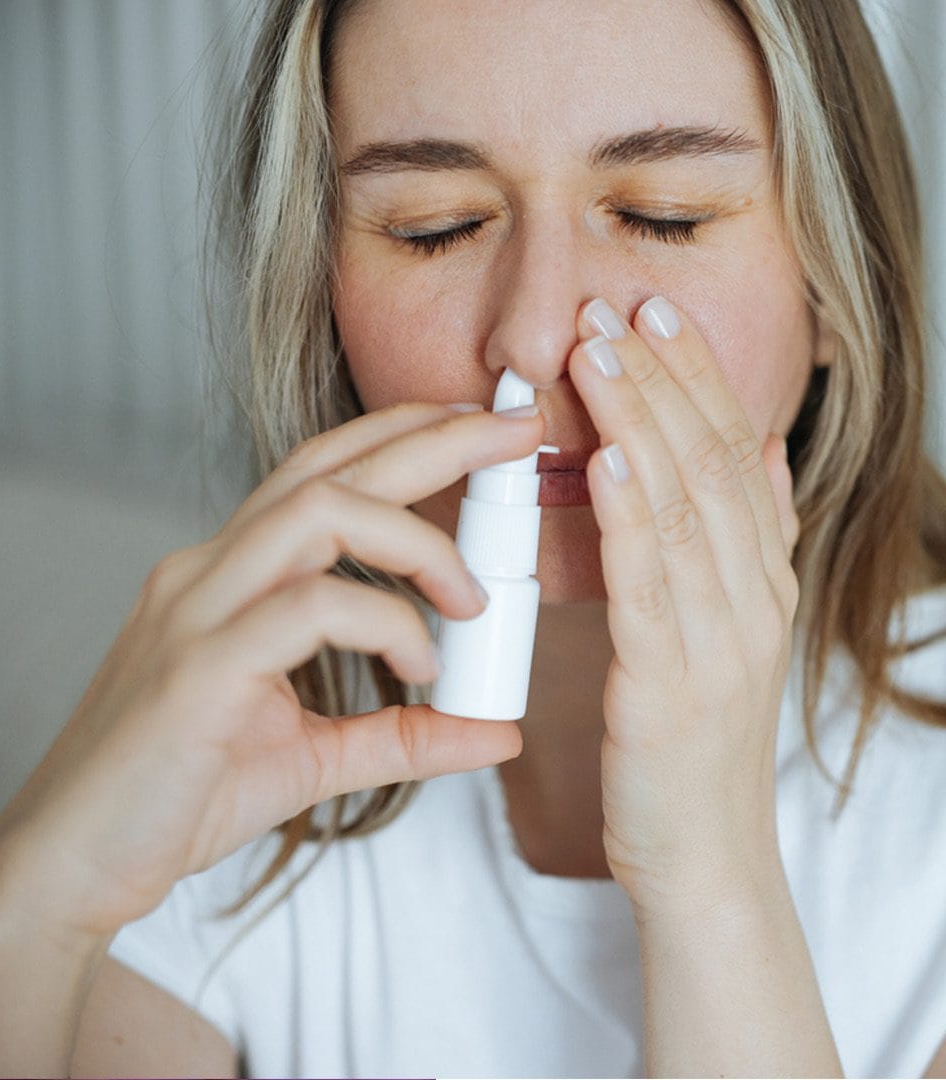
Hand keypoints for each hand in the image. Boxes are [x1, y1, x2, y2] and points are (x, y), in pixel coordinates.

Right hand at [0, 402, 543, 942]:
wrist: (76, 859)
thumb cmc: (173, 800)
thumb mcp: (309, 761)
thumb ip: (399, 735)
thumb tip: (497, 730)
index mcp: (221, 578)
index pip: (314, 476)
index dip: (400, 439)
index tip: (482, 434)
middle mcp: (203, 574)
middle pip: (324, 468)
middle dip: (431, 437)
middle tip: (518, 432)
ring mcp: (194, 612)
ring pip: (316, 513)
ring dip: (415, 538)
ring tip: (473, 597)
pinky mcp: (198, 667)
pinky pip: (309, 609)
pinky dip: (386, 624)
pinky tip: (419, 671)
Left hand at [570, 295, 800, 911]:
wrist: (701, 861)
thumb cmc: (687, 745)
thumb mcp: (720, 630)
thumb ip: (740, 542)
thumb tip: (753, 450)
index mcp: (762, 581)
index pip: (732, 453)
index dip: (695, 377)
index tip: (651, 311)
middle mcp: (754, 599)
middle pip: (713, 463)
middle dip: (663, 378)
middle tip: (616, 305)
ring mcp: (722, 640)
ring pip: (686, 507)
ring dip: (641, 421)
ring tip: (600, 352)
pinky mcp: (675, 684)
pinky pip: (654, 585)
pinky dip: (632, 515)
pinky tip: (606, 461)